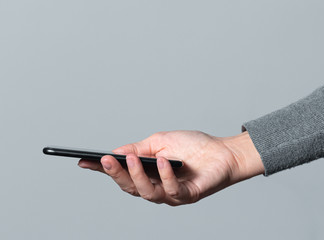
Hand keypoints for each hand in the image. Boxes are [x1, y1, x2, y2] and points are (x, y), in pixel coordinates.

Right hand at [78, 130, 263, 205]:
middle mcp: (156, 186)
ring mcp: (170, 194)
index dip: (102, 170)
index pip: (121, 173)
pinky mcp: (186, 196)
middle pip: (129, 187)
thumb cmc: (192, 146)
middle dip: (116, 174)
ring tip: (132, 159)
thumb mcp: (160, 141)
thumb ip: (138, 149)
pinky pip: (171, 190)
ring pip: (146, 193)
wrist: (221, 152)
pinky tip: (162, 160)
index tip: (83, 162)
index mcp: (148, 173)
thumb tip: (116, 152)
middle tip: (106, 160)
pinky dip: (165, 175)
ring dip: (137, 176)